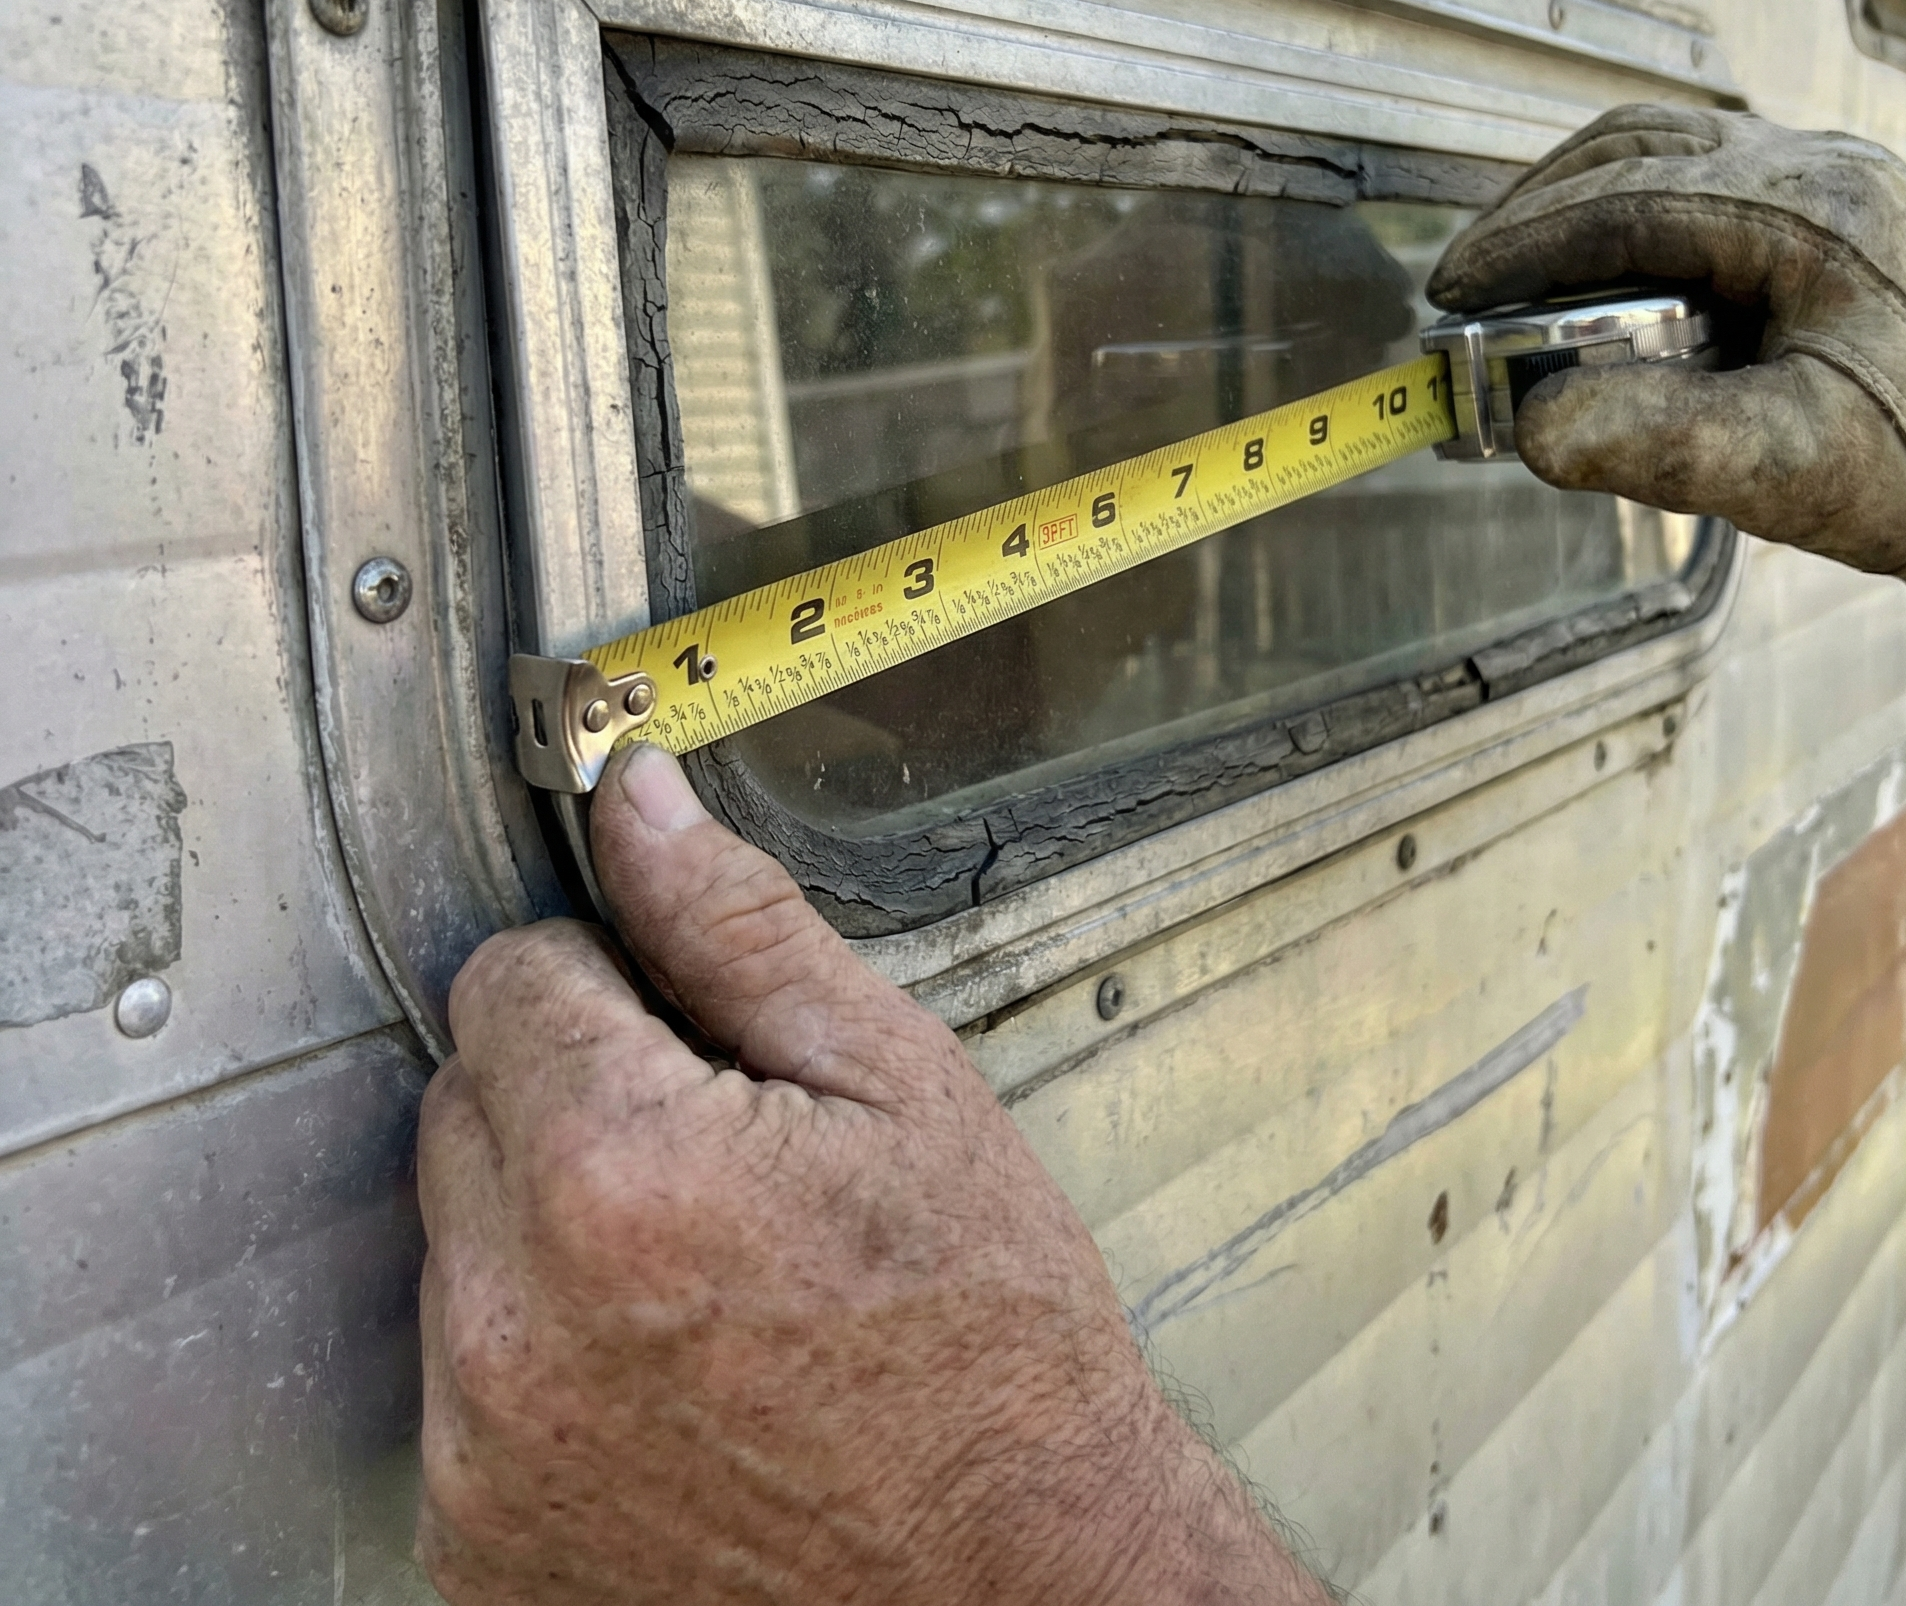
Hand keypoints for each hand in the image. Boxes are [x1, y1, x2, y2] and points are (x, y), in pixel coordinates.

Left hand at [415, 742, 1328, 1605]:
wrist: (1017, 1581)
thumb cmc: (988, 1347)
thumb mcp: (898, 1087)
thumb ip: (739, 930)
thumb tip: (642, 806)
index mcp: (619, 1172)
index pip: (507, 975)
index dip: (605, 979)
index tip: (679, 1027)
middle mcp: (515, 1321)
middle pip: (467, 1099)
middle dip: (571, 1089)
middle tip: (720, 1149)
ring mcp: (483, 1448)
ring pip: (458, 1236)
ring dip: (551, 1223)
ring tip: (710, 1271)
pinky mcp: (476, 1540)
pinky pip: (463, 1373)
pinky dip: (541, 1349)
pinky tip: (672, 1367)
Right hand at [1428, 103, 1905, 694]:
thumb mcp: (1778, 468)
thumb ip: (1648, 443)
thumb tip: (1534, 423)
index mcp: (1815, 216)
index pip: (1629, 200)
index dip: (1524, 244)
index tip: (1456, 288)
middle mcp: (1827, 176)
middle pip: (1642, 146)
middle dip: (1540, 206)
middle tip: (1473, 276)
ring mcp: (1838, 188)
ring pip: (1675, 151)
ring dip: (1584, 203)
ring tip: (1524, 275)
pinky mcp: (1839, 220)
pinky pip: (1711, 183)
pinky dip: (1636, 217)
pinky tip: (1610, 283)